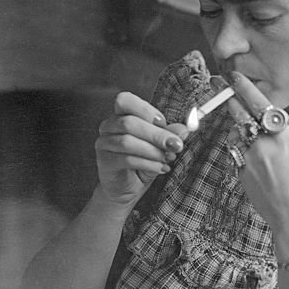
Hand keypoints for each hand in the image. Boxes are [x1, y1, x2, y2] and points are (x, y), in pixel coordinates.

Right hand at [95, 92, 187, 208]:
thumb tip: (184, 129)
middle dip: (157, 134)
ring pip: (127, 142)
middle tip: (177, 145)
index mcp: (121, 115)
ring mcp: (103, 144)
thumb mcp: (161, 146)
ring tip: (169, 159)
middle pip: (129, 123)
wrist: (127, 188)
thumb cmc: (144, 162)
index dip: (145, 109)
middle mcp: (108, 126)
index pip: (125, 100)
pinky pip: (126, 159)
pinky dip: (148, 164)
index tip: (163, 122)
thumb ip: (170, 135)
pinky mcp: (104, 162)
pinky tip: (161, 168)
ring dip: (153, 151)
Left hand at [225, 73, 288, 236]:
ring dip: (238, 128)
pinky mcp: (241, 176)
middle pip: (238, 115)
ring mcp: (248, 161)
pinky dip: (241, 150)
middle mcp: (261, 145)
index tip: (235, 76)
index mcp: (282, 136)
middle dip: (230, 100)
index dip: (245, 87)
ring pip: (235, 136)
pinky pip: (236, 156)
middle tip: (224, 88)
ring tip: (245, 128)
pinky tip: (252, 155)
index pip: (259, 104)